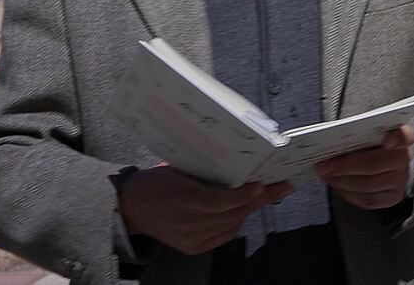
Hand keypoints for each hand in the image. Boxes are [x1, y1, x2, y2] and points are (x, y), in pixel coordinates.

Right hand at [118, 165, 292, 254]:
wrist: (132, 207)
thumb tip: (239, 167)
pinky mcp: (192, 247)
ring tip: (261, 196)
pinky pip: (224, 236)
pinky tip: (238, 211)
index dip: (246, 194)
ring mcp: (191, 238)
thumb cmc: (157, 182)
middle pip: (233, 213)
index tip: (262, 185)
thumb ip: (207, 172)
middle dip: (260, 200)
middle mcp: (189, 221)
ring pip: (232, 225)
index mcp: (185, 198)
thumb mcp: (179, 169)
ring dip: (247, 210)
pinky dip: (235, 223)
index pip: (223, 201)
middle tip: (281, 187)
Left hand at [316, 125, 413, 209]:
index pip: (404, 136)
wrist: (391, 164)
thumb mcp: (371, 133)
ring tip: (325, 174)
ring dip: (341, 180)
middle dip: (345, 166)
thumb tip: (332, 141)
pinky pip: (366, 200)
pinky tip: (336, 184)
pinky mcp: (391, 198)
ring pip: (367, 185)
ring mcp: (399, 181)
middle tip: (324, 165)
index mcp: (402, 138)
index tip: (387, 140)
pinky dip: (347, 192)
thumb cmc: (375, 145)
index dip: (397, 138)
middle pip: (374, 164)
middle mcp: (404, 160)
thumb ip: (359, 133)